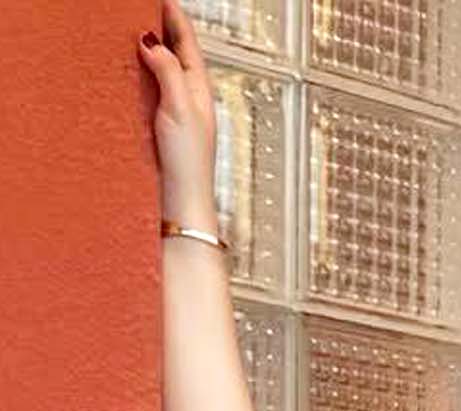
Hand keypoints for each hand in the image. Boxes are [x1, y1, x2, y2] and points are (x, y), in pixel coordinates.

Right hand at [138, 1, 218, 213]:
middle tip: (141, 8)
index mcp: (198, 88)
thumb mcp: (179, 108)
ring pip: (160, 70)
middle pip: (174, 51)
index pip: (186, 40)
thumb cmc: (187, 163)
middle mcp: (187, 97)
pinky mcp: (157, 126)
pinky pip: (147, 90)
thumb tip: (151, 40)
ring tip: (132, 29)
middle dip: (160, 27)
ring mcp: (172, 111)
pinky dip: (138, 75)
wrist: (180, 204)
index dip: (173, 15)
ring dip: (148, 50)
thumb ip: (168, 71)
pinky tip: (126, 71)